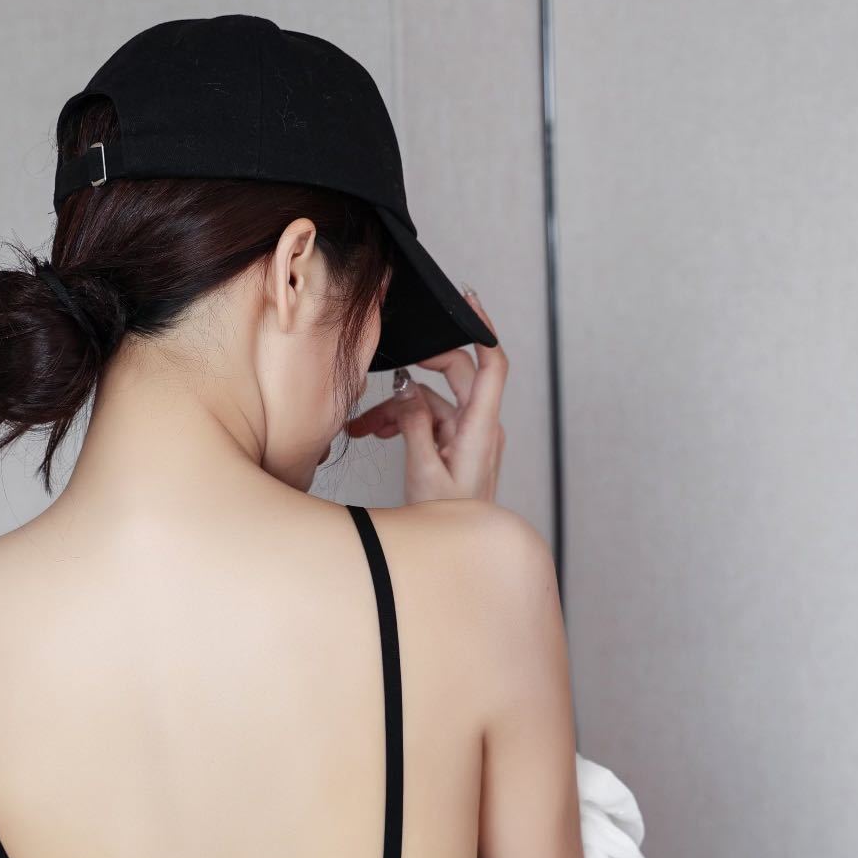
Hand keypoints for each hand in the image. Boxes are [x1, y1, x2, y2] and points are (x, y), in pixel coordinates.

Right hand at [347, 290, 507, 504]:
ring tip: (364, 427)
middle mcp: (481, 426)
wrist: (456, 555)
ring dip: (398, 408)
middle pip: (456, 375)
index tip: (466, 302)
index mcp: (481, 429)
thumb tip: (406, 388)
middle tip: (388, 374)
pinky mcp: (457, 443)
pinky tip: (376, 432)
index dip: (483, 328)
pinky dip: (404, 421)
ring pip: (433, 400)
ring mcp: (470, 434)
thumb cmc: (447, 522)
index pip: (493, 364)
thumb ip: (414, 423)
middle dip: (416, 374)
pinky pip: (430, 418)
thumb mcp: (423, 472)